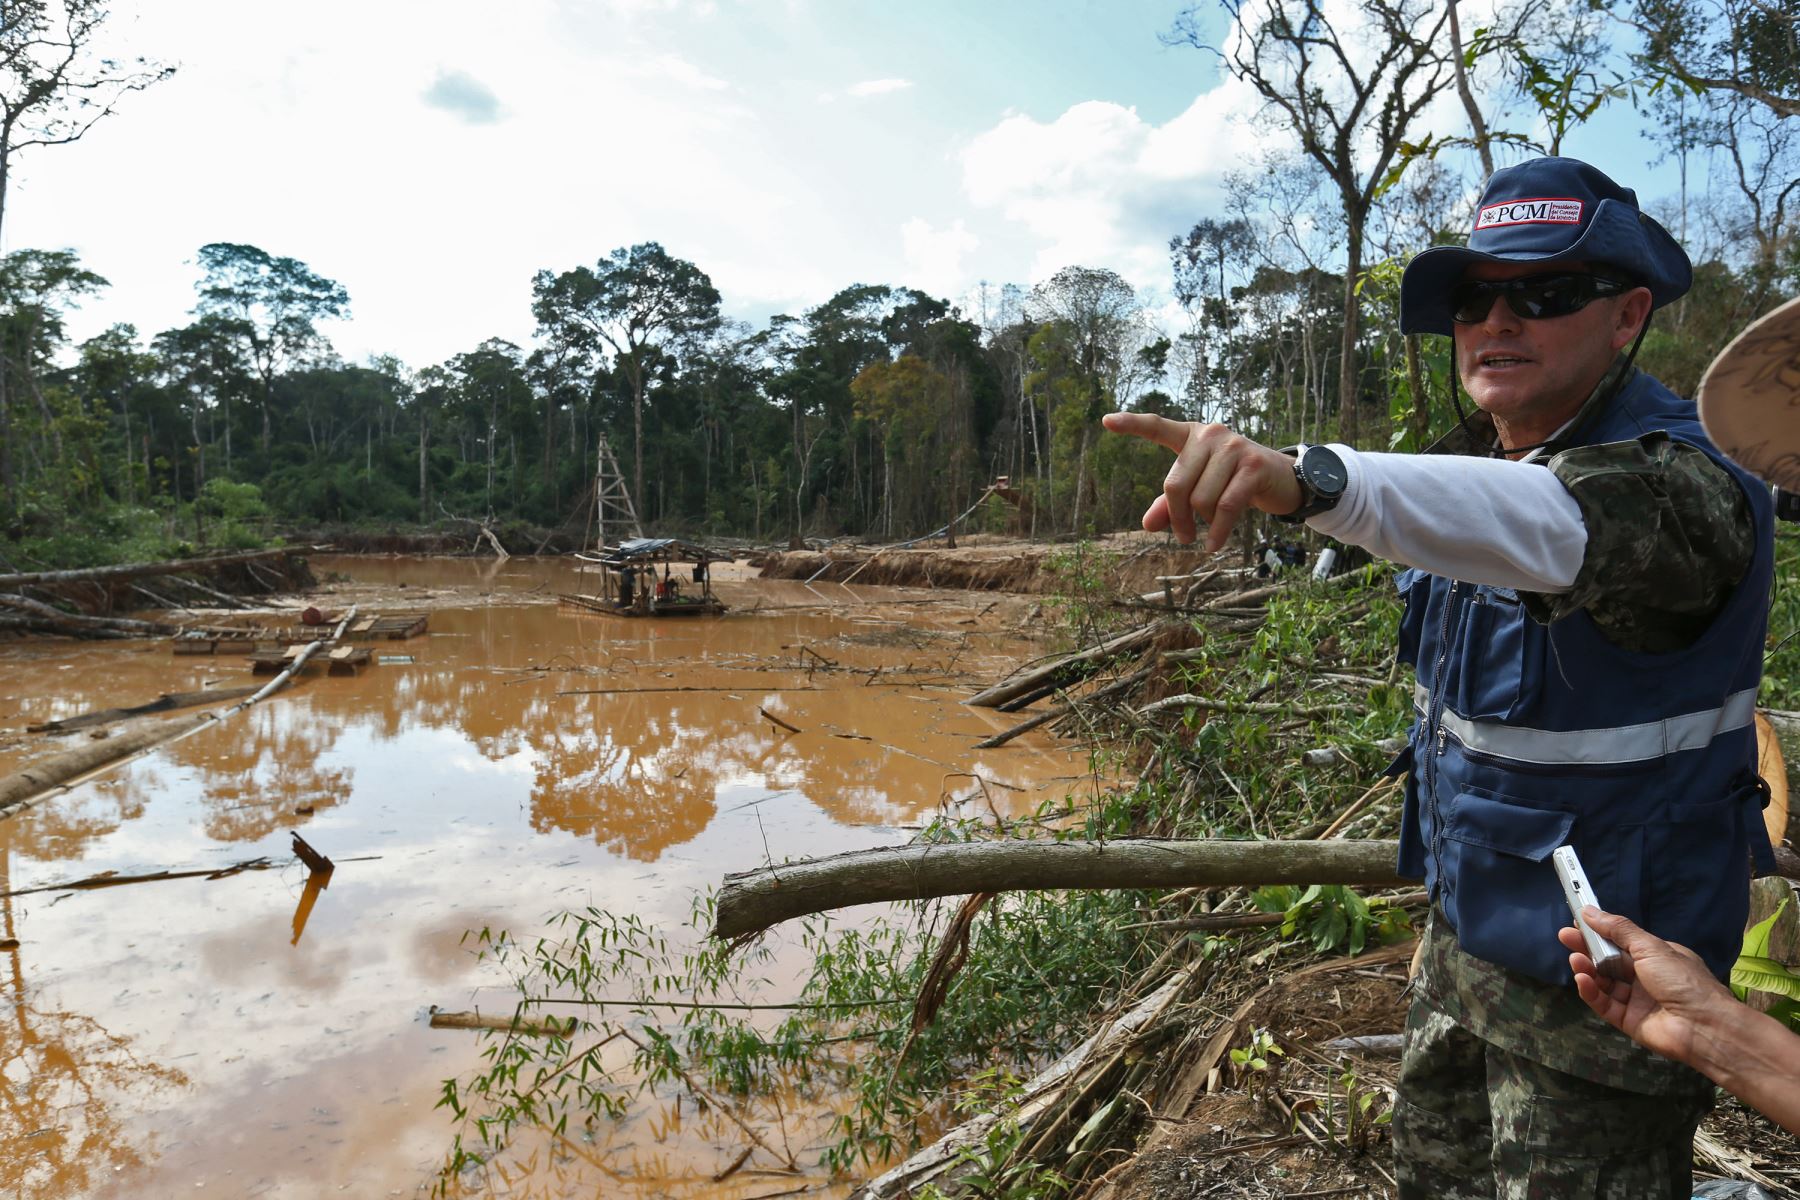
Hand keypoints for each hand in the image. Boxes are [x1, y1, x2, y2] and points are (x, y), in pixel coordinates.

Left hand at [1099, 413, 1303, 551]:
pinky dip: (1218, 532)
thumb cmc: (1232, 482)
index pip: (1157, 427)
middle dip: (1178, 518)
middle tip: (1184, 537)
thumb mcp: (1200, 489)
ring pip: (1201, 500)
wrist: (1282, 478)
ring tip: (1209, 533)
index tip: (1106, 421)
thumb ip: (1170, 504)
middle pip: (1176, 486)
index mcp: (1190, 436)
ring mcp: (1233, 447)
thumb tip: (1147, 525)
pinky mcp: (1252, 466)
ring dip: (1203, 524)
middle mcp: (1210, 435)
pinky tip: (1214, 546)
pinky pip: (1225, 508)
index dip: (1131, 424)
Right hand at [1558, 907, 1733, 1069]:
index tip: (1578, 921)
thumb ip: (1618, 930)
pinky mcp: (1627, 1021)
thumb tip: (1589, 910)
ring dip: (1588, 969)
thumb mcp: (1651, 947)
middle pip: (1609, 961)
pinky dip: (1591, 992)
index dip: (1600, 932)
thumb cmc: (1682, 980)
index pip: (1621, 942)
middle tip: (1565, 937)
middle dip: (1587, 948)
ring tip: (1575, 960)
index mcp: (1656, 957)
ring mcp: (1636, 1000)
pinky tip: (1582, 980)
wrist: (1704, 1026)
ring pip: (1604, 981)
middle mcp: (1645, 978)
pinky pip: (1604, 1004)